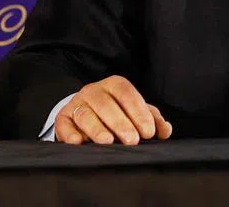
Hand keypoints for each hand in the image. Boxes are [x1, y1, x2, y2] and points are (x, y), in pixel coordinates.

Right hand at [55, 75, 172, 144]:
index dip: (138, 112)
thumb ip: (152, 119)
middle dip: (120, 123)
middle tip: (132, 140)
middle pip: (106, 104)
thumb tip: (165, 130)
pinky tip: (79, 142)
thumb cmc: (117, 113)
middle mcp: (94, 91)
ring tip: (108, 141)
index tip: (148, 132)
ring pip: (85, 114)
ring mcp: (77, 103)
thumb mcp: (135, 112)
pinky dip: (70, 134)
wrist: (85, 113)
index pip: (127, 94)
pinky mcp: (62, 118)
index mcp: (114, 85)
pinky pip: (64, 124)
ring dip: (97, 128)